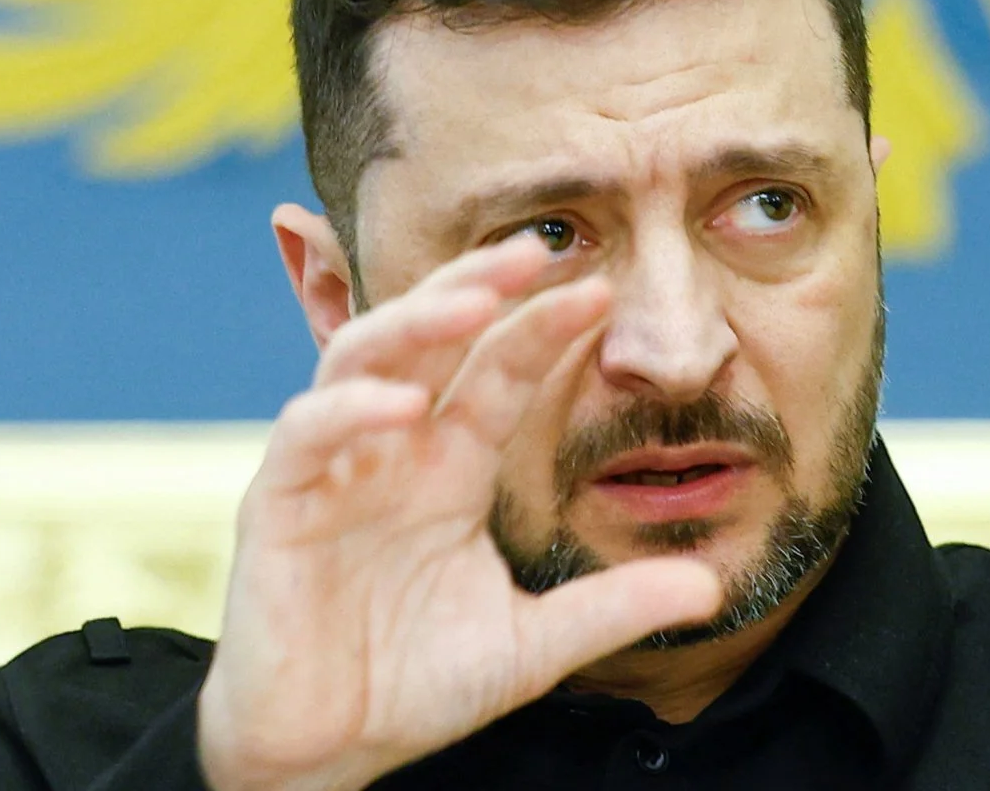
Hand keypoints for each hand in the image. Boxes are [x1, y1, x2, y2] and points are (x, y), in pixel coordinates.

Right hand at [196, 237, 722, 790]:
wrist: (324, 754)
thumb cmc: (413, 685)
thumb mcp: (532, 646)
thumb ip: (612, 608)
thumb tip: (712, 588)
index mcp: (448, 470)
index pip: (497, 376)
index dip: (540, 331)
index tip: (600, 292)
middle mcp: (390, 453)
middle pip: (426, 340)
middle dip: (473, 288)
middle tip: (533, 250)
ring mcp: (330, 472)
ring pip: (359, 360)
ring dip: (412, 324)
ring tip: (470, 302)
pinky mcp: (277, 509)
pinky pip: (305, 437)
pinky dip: (349, 413)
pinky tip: (402, 408)